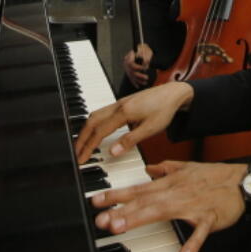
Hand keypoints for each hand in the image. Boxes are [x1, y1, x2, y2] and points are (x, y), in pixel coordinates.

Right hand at [73, 81, 193, 163]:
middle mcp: (118, 105)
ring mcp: (119, 102)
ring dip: (86, 130)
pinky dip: (94, 123)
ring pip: (95, 115)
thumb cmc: (164, 109)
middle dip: (81, 138)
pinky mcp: (122, 102)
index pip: (100, 132)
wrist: (174, 92)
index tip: (82, 158)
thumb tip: (112, 151)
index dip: (89, 146)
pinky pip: (102, 112)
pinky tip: (95, 130)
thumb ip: (130, 140)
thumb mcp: (150, 129)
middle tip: (76, 153)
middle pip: (91, 121)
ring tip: (82, 144)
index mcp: (124, 112)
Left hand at [91, 160, 245, 251]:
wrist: (243, 182)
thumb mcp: (187, 167)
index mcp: (170, 182)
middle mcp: (177, 192)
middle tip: (101, 219)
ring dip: (140, 218)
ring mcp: (192, 205)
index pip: (138, 188)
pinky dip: (192, 244)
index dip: (116, 194)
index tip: (96, 201)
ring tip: (121, 227)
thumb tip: (148, 169)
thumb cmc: (215, 176)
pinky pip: (200, 233)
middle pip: (144, 201)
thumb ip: (165, 169)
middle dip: (121, 209)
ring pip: (162, 211)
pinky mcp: (209, 218)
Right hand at [122, 43, 154, 87]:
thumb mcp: (145, 51)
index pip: (131, 64)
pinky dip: (135, 83)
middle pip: (131, 71)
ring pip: (132, 76)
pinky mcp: (129, 72)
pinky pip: (131, 78)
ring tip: (145, 83)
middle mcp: (126, 63)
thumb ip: (145, 57)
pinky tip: (138, 86)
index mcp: (129, 57)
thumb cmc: (143, 49)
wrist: (142, 49)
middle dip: (139, 76)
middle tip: (147, 77)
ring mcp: (127, 68)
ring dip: (139, 80)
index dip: (138, 67)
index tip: (144, 68)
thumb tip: (146, 65)